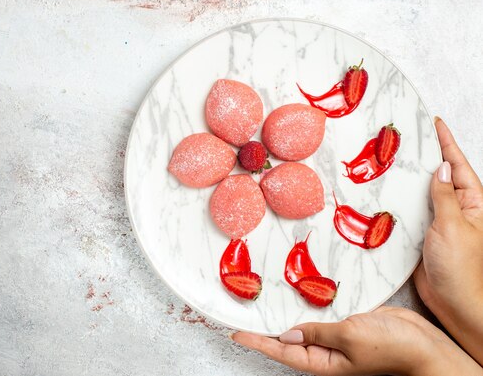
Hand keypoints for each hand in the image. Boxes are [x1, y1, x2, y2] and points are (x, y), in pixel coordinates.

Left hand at [232, 306, 480, 375]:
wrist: (423, 344)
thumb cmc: (391, 347)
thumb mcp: (349, 338)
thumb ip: (317, 333)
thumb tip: (286, 335)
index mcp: (322, 362)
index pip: (281, 352)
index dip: (257, 342)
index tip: (235, 332)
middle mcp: (325, 352)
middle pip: (287, 341)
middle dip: (265, 330)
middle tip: (242, 316)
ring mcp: (335, 338)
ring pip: (302, 327)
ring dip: (284, 316)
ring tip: (261, 304)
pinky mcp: (346, 324)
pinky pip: (320, 316)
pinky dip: (307, 307)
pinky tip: (298, 297)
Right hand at [413, 117, 482, 364]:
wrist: (454, 303)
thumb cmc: (462, 268)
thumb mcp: (454, 226)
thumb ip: (445, 197)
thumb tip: (439, 168)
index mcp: (472, 203)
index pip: (458, 165)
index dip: (446, 143)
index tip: (435, 122)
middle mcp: (456, 209)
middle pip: (439, 175)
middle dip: (425, 155)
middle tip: (407, 135)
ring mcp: (438, 222)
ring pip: (421, 192)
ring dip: (408, 178)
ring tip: (391, 158)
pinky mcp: (421, 235)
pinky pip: (409, 212)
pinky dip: (397, 201)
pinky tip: (383, 192)